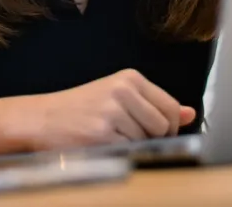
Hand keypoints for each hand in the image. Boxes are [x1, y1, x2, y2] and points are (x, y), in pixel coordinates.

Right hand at [8, 69, 196, 150]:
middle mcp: (123, 90)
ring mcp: (112, 112)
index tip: (158, 133)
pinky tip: (102, 144)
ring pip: (146, 140)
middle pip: (163, 126)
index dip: (170, 126)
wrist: (42, 118)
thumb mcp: (119, 97)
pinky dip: (119, 154)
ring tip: (109, 137)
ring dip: (132, 146)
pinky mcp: (102, 134)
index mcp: (130, 78)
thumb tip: (190, 114)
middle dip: (152, 138)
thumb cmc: (82, 109)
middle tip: (126, 135)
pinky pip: (128, 152)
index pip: (170, 106)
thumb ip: (155, 105)